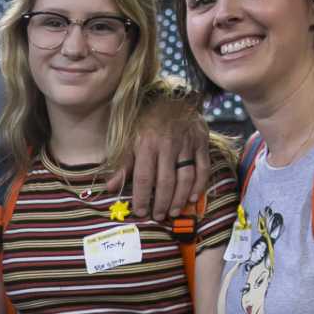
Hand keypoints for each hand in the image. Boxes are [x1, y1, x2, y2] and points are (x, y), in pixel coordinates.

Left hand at [112, 92, 210, 218]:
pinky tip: (192, 198)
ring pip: (185, 177)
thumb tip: (110, 187)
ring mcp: (186, 144)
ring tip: (173, 212)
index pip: (143, 177)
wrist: (174, 97)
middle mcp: (167, 145)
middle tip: (158, 217)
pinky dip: (199, 185)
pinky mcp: (201, 142)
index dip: (141, 197)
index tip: (140, 212)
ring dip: (179, 198)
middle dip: (160, 202)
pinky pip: (203, 167)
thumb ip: (123, 164)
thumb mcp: (131, 139)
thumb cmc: (147, 121)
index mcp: (146, 144)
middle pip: (165, 181)